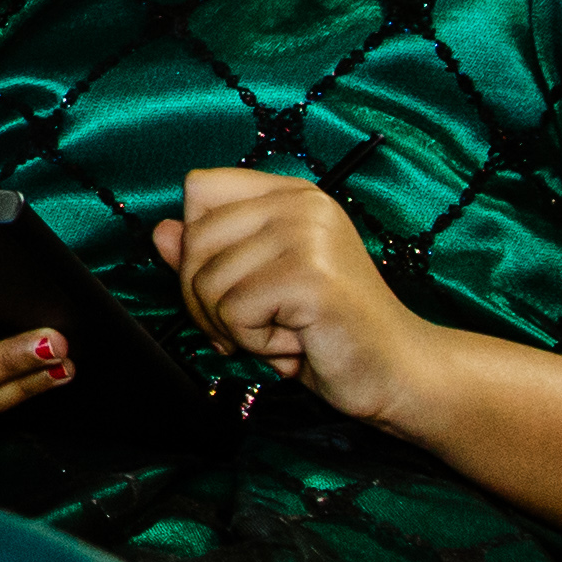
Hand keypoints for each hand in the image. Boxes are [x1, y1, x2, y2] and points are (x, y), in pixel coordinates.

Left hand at [159, 166, 440, 428]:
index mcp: (290, 193)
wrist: (401, 372)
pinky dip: (255, 343)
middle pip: (195, 239)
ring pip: (208, 281)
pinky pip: (233, 312)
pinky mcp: (308, 276)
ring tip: (284, 334)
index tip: (229, 285)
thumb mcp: (259, 285)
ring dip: (235, 327)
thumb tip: (159, 231)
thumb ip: (210, 255)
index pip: (199, 188)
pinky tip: (296, 344)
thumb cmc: (328, 331)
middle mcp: (299, 202)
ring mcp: (307, 235)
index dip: (197, 244)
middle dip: (206, 299)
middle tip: (253, 328)